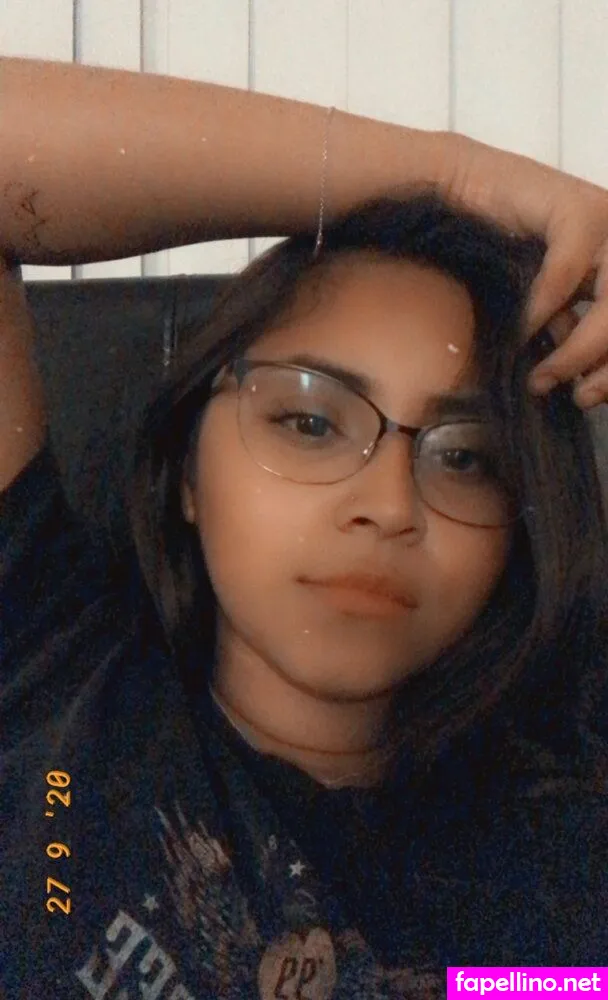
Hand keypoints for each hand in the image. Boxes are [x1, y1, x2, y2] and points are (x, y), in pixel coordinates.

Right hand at [447, 135, 607, 408]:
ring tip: (543, 375)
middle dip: (606, 366)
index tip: (588, 396)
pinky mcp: (578, 209)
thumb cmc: (500, 245)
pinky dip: (541, 309)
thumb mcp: (548, 300)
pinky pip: (566, 276)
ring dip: (578, 349)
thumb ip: (570, 328)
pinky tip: (522, 331)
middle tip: (578, 396)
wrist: (464, 190)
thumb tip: (584, 382)